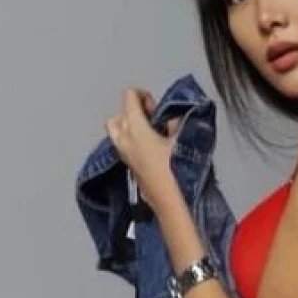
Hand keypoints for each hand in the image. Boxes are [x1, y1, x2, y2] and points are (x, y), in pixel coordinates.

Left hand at [105, 87, 182, 206]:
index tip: (155, 107)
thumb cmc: (176, 170)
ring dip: (128, 127)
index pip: (129, 96)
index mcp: (135, 128)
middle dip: (132, 112)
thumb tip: (172, 117)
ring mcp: (124, 155)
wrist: (171, 201)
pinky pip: (122, 147)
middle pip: (117, 115)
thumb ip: (175, 120)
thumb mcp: (182, 137)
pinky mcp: (129, 168)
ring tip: (148, 132)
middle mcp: (124, 140)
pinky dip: (131, 142)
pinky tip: (149, 148)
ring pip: (115, 132)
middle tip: (150, 118)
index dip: (143, 96)